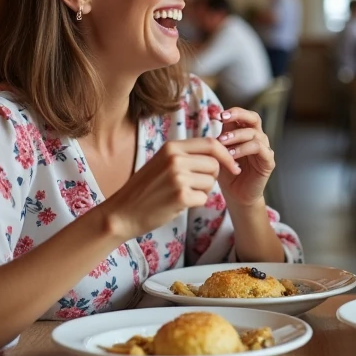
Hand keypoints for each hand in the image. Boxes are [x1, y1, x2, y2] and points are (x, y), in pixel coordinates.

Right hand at [103, 138, 238, 239]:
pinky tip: (179, 203)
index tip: (233, 166)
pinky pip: (203, 198)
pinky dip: (196, 202)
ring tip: (182, 193)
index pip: (211, 143)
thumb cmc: (145, 188)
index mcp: (171, 147)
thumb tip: (217, 150)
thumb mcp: (162, 162)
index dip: (226, 154)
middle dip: (212, 176)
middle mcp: (175, 159)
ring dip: (203, 190)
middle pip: (214, 164)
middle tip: (195, 185)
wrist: (122, 212)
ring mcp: (178, 177)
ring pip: (211, 181)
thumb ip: (185, 154)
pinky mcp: (180, 196)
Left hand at [215, 107, 273, 206]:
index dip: (233, 112)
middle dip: (238, 115)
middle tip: (223, 119)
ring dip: (236, 136)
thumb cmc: (227, 173)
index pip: (244, 116)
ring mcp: (265, 149)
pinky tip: (232, 155)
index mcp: (246, 133)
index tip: (218, 115)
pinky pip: (260, 149)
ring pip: (254, 134)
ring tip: (222, 143)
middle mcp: (258, 138)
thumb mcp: (220, 153)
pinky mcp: (268, 161)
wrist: (236, 196)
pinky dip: (245, 149)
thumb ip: (220, 137)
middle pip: (254, 118)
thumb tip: (215, 118)